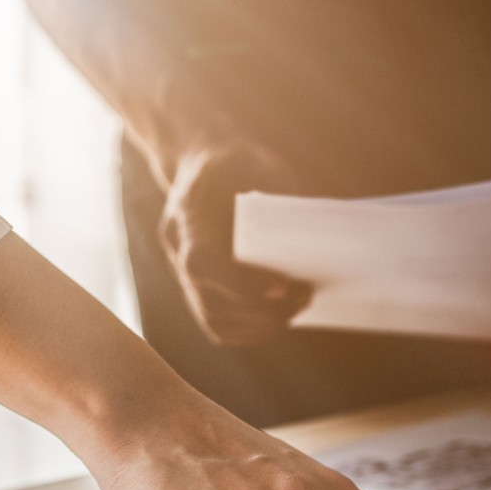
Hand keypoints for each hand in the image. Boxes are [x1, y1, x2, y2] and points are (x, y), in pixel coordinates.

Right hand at [157, 144, 313, 346]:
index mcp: (187, 220)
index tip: (282, 286)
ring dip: (260, 325)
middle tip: (304, 296)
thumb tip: (311, 230)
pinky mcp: (201, 289)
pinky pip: (220, 324)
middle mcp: (179, 254)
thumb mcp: (249, 159)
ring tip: (299, 305)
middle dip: (262, 311)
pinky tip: (282, 316)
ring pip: (215, 321)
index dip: (240, 284)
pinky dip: (252, 331)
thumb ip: (273, 188)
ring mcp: (185, 276)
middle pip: (211, 303)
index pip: (203, 264)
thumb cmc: (231, 162)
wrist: (201, 166)